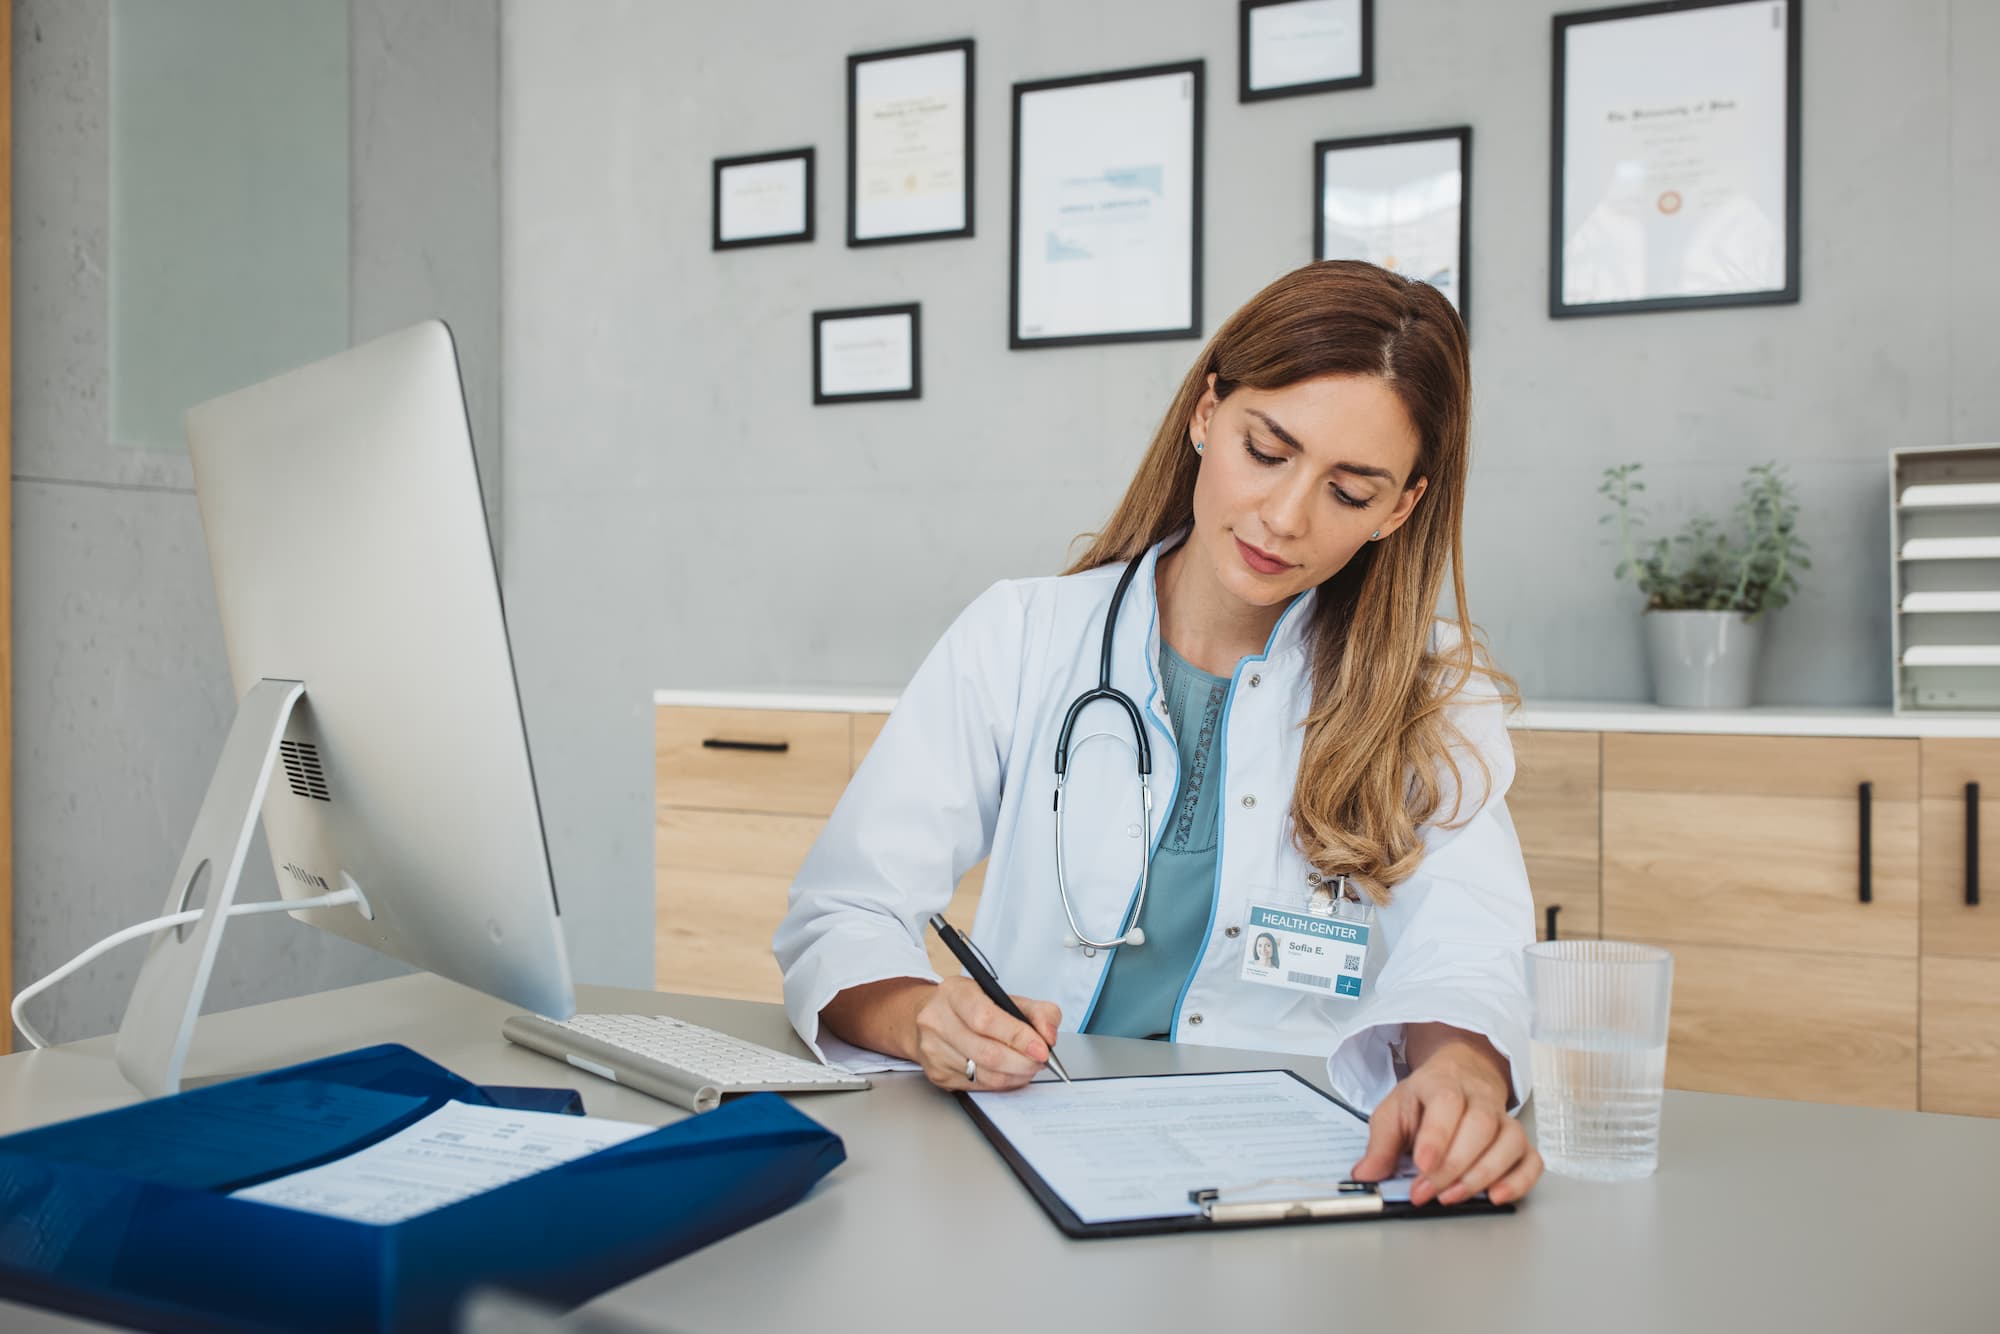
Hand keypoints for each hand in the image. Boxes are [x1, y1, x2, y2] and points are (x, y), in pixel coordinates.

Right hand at [911, 976, 1060, 1091]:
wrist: (930, 1017)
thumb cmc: (970, 1005)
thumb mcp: (1003, 995)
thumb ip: (1036, 1011)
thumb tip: (1048, 1036)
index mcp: (954, 993)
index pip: (986, 1019)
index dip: (1018, 1037)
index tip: (1042, 1048)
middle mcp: (937, 1021)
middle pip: (987, 1052)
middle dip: (1023, 1061)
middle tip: (1041, 1060)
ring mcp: (934, 1050)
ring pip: (985, 1074)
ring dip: (1016, 1074)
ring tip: (1028, 1065)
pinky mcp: (937, 1074)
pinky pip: (978, 1086)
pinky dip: (1002, 1083)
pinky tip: (1009, 1072)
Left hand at [1349, 1032, 1541, 1206]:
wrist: (1460, 1075)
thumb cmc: (1424, 1100)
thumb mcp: (1394, 1112)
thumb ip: (1381, 1144)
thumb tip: (1366, 1175)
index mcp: (1443, 1083)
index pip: (1447, 1103)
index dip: (1437, 1135)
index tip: (1422, 1164)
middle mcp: (1480, 1098)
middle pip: (1480, 1126)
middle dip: (1453, 1166)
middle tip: (1427, 1193)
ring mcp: (1504, 1119)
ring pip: (1510, 1142)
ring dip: (1482, 1175)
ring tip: (1453, 1197)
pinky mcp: (1520, 1141)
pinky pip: (1532, 1160)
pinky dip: (1520, 1181)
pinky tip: (1496, 1196)